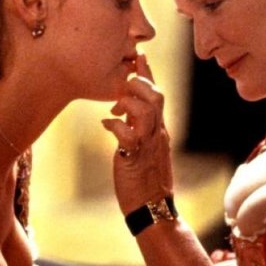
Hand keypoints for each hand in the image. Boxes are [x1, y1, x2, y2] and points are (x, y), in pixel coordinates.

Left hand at [101, 54, 173, 213]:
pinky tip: (106, 125)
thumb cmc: (145, 180)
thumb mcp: (144, 149)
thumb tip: (121, 115)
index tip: (140, 57)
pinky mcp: (135, 158)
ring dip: (129, 102)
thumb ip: (138, 130)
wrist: (153, 208)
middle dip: (140, 83)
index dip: (149, 75)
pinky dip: (115, 125)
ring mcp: (148, 145)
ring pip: (147, 110)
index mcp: (160, 130)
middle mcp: (157, 134)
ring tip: (116, 107)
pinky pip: (127, 134)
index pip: (158, 96)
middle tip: (124, 84)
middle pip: (157, 96)